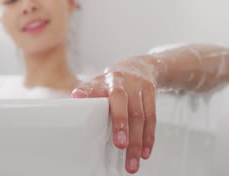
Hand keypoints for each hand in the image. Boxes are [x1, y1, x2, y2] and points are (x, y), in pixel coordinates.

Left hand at [71, 56, 157, 173]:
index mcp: (105, 79)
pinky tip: (144, 152)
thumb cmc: (113, 80)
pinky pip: (152, 118)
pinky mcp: (151, 93)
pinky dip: (148, 137)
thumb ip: (87, 91)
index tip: (86, 107)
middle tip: (120, 146)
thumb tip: (76, 97)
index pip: (98, 89)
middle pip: (124, 104)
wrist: (139, 66)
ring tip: (132, 161)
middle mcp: (122, 81)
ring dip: (138, 141)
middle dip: (122, 126)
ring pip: (140, 115)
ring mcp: (138, 86)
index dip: (90, 97)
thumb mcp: (97, 82)